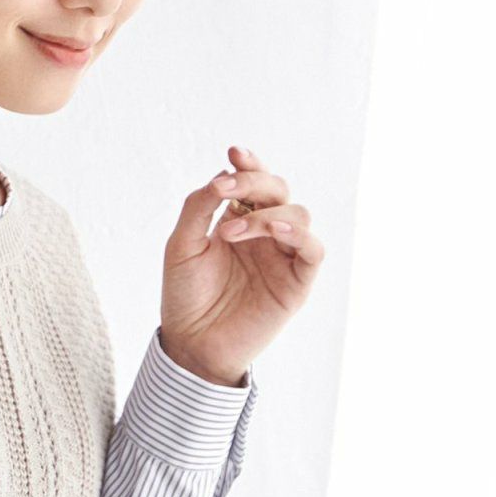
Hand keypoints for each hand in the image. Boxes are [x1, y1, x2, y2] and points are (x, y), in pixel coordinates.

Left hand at [157, 145, 324, 384]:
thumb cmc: (185, 295)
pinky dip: (297, 234)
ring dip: (265, 213)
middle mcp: (265, 235)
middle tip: (225, 190)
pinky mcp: (297, 283)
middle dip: (254, 182)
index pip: (253, 183)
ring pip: (297, 214)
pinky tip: (272, 230)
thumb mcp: (182, 245)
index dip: (249, 165)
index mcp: (239, 221)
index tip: (234, 153)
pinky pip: (313, 249)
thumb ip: (199, 207)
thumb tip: (223, 174)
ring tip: (230, 231)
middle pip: (278, 190)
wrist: (191, 343)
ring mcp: (283, 257)